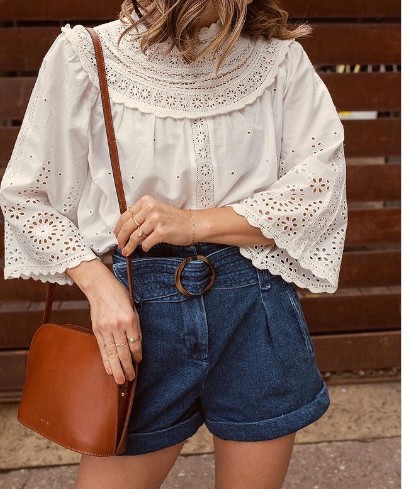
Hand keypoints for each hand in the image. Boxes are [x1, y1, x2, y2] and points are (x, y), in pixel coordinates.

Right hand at [86, 267, 142, 383]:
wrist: (100, 287)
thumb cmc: (119, 295)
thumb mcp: (132, 307)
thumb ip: (134, 326)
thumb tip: (136, 344)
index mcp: (130, 319)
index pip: (135, 343)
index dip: (137, 355)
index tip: (138, 362)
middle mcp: (118, 326)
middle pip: (123, 352)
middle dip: (127, 367)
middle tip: (130, 378)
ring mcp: (106, 329)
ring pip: (112, 354)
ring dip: (117, 369)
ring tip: (121, 380)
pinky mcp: (96, 330)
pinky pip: (102, 349)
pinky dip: (106, 360)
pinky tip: (109, 370)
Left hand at [114, 195, 193, 254]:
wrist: (193, 224)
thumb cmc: (174, 220)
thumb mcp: (156, 211)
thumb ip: (141, 216)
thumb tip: (124, 230)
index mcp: (146, 201)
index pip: (126, 215)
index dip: (118, 227)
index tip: (116, 235)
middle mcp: (150, 208)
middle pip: (127, 226)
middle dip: (121, 239)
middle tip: (120, 246)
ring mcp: (156, 220)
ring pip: (135, 236)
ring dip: (129, 246)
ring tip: (127, 252)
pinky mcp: (161, 232)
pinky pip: (145, 243)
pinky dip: (144, 247)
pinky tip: (145, 248)